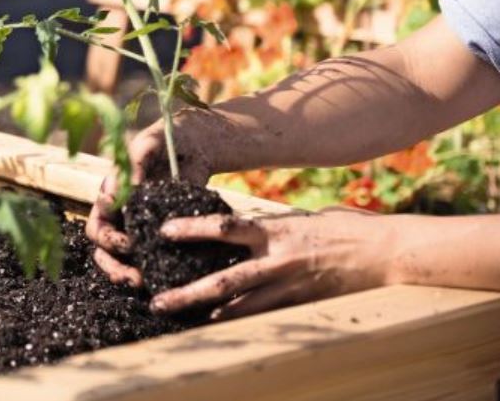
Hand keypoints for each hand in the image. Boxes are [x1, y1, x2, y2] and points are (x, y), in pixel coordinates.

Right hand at [86, 118, 212, 287]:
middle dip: (113, 266)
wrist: (192, 145)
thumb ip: (134, 164)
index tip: (129, 242)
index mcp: (108, 198)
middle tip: (132, 277)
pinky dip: (151, 270)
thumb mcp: (148, 145)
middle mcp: (118, 216)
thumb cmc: (162, 141)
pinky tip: (165, 279)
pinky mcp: (159, 235)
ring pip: (120, 259)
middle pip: (103, 250)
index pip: (97, 225)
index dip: (108, 238)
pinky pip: (148, 257)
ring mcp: (137, 228)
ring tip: (143, 283)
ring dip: (126, 274)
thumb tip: (125, 191)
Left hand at [149, 208, 397, 319]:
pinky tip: (220, 326)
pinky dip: (241, 322)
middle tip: (157, 300)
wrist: (388, 253)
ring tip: (180, 320)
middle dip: (186, 293)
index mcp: (276, 230)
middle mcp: (278, 261)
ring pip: (240, 308)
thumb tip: (242, 228)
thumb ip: (272, 226)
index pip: (224, 228)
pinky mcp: (303, 307)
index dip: (191, 229)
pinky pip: (265, 317)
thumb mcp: (302, 218)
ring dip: (208, 315)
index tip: (163, 231)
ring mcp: (290, 288)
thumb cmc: (346, 228)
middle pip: (222, 281)